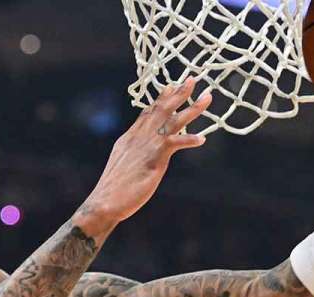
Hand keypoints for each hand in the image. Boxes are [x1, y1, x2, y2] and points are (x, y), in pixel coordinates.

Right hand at [81, 78, 211, 226]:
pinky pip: (175, 144)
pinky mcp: (155, 158)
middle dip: (179, 93)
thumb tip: (138, 151)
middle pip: (162, 109)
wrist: (105, 200)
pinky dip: (189, 140)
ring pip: (173, 121)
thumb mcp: (122, 163)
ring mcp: (147, 145)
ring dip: (193, 109)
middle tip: (193, 79)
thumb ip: (133, 152)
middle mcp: (139, 136)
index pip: (148, 112)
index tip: (172, 85)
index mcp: (131, 137)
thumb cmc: (114, 188)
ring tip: (207, 98)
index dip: (161, 98)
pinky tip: (202, 139)